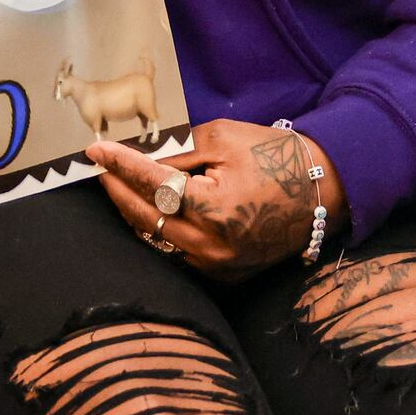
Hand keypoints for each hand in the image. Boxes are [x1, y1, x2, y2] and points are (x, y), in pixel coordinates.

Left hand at [89, 120, 347, 283]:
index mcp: (214, 211)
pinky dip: (158, 228)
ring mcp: (218, 266)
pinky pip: (177, 252)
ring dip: (133, 210)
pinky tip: (146, 206)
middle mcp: (212, 247)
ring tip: (116, 182)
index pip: (152, 185)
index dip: (120, 164)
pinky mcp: (224, 275)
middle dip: (117, 189)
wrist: (320, 192)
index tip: (95, 149)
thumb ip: (176, 150)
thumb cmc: (274, 158)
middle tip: (99, 166)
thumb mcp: (222, 140)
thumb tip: (136, 150)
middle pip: (145, 218)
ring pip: (157, 239)